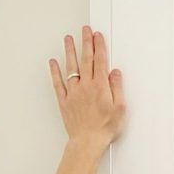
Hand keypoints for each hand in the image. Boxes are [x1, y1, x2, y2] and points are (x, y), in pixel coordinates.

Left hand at [50, 26, 126, 146]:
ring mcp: (73, 92)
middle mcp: (86, 86)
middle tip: (85, 30)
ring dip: (69, 51)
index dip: (99, 46)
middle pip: (86, 59)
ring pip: (71, 67)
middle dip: (86, 42)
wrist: (87, 142)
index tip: (98, 36)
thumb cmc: (104, 129)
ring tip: (68, 38)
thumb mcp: (120, 108)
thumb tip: (115, 73)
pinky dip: (55, 71)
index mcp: (100, 86)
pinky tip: (53, 62)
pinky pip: (58, 83)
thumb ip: (117, 88)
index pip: (100, 61)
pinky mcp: (64, 101)